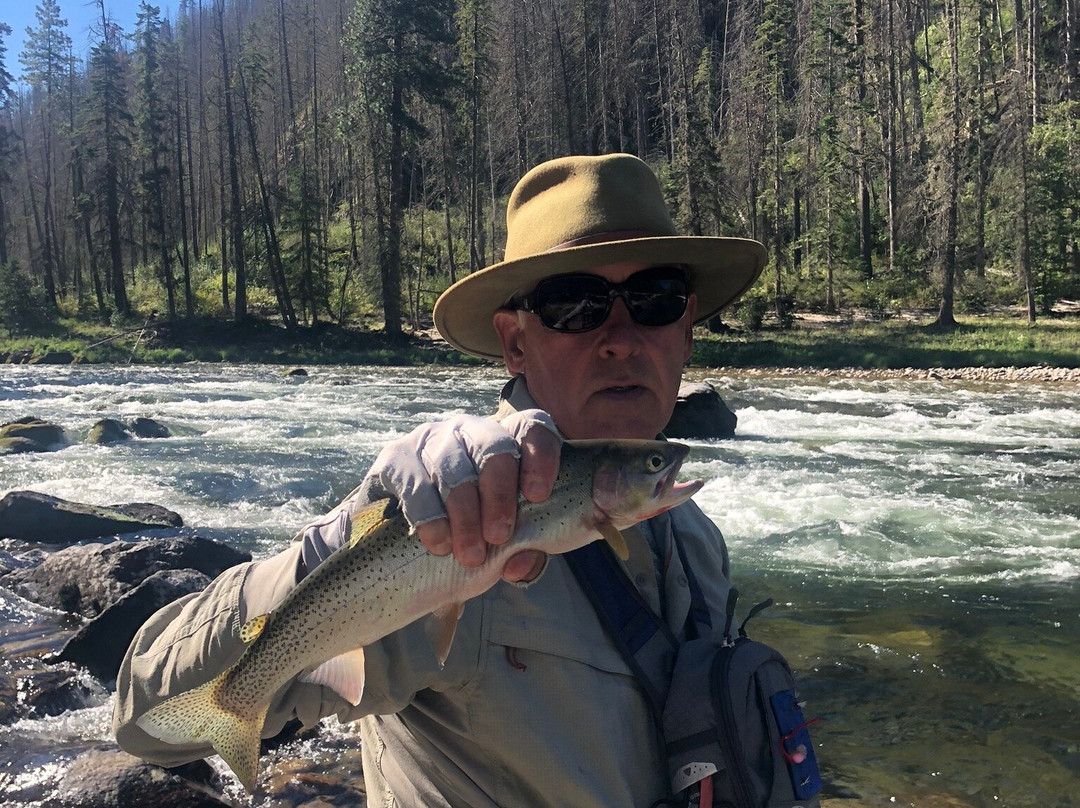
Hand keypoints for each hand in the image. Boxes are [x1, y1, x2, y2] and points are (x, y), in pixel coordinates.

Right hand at [363, 409, 560, 582]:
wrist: (401, 547)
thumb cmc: (471, 536)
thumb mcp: (505, 548)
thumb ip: (524, 555)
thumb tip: (519, 565)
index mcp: (507, 442)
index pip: (532, 428)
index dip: (540, 456)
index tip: (537, 495)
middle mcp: (470, 431)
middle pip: (493, 444)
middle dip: (499, 493)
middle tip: (499, 536)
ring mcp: (430, 440)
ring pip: (453, 467)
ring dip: (464, 515)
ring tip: (471, 555)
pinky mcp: (394, 459)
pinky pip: (414, 484)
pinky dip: (430, 518)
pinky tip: (439, 544)